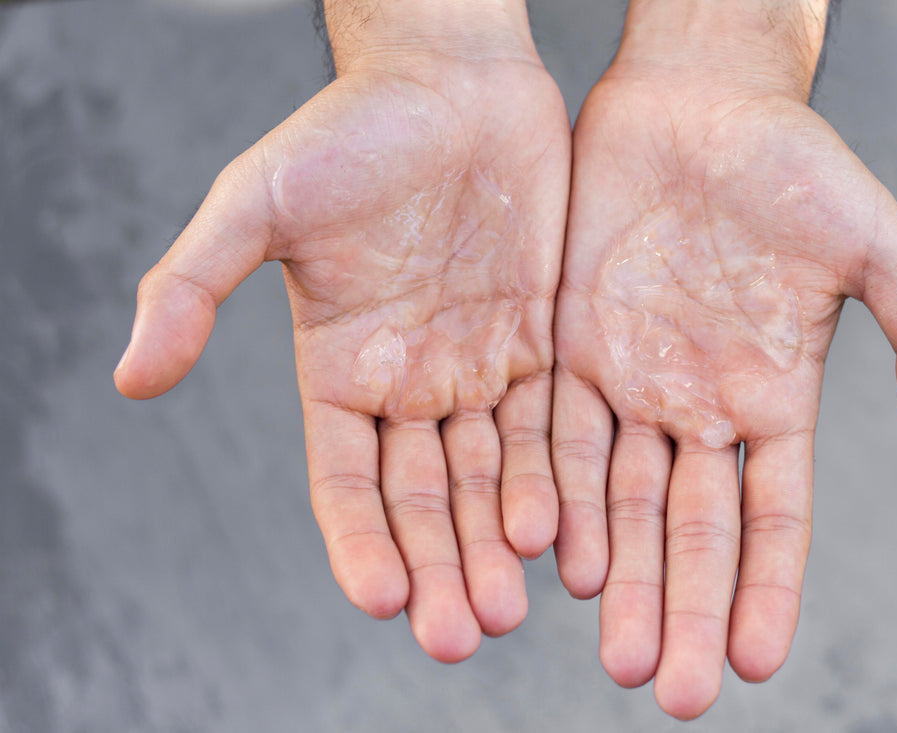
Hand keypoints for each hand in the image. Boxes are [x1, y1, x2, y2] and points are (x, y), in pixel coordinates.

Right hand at [114, 6, 570, 662]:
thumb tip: (129, 380)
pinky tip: (567, 534)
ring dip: (501, 542)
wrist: (453, 81)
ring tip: (514, 604)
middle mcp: (409, 384)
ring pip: (492, 476)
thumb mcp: (259, 201)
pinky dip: (557, 480)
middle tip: (462, 633)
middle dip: (441, 565)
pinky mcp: (540, 343)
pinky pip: (552, 425)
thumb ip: (193, 285)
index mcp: (338, 371)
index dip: (360, 541)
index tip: (384, 599)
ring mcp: (478, 367)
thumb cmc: (349, 131)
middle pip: (424, 498)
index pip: (345, 481)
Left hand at [551, 35, 896, 718]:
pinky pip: (559, 435)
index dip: (768, 589)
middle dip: (685, 608)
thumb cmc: (794, 164)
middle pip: (691, 530)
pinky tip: (561, 559)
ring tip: (617, 650)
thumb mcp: (875, 243)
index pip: (774, 518)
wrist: (696, 102)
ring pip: (619, 500)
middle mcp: (698, 408)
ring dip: (620, 576)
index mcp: (774, 399)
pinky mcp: (571, 349)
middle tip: (671, 690)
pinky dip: (559, 497)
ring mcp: (632, 384)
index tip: (758, 661)